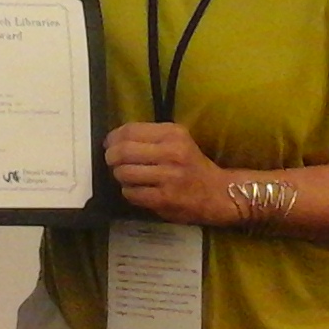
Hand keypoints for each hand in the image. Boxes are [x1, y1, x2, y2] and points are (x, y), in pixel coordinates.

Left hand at [105, 121, 226, 225]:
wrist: (218, 193)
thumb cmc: (192, 165)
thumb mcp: (177, 141)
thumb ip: (149, 138)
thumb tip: (113, 140)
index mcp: (172, 133)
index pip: (129, 130)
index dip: (113, 138)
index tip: (110, 143)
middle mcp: (171, 152)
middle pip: (122, 151)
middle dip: (111, 157)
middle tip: (112, 161)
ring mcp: (167, 177)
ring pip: (123, 173)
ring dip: (120, 176)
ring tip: (128, 177)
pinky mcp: (164, 198)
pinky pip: (131, 193)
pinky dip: (129, 192)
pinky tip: (138, 190)